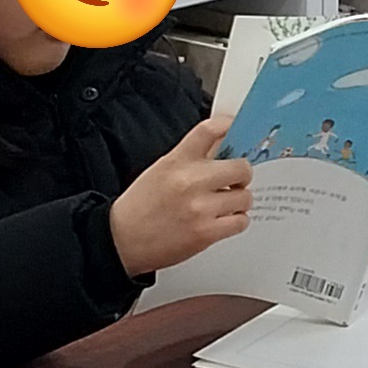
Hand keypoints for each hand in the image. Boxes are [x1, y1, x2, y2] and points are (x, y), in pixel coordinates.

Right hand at [109, 120, 251, 275]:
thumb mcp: (161, 171)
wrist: (122, 240)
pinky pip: (240, 221)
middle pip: (241, 167)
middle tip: (236, 181)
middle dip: (242, 175)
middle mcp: (190, 181)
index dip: (229, 127)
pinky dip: (236, 221)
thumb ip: (190, 159)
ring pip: (245, 197)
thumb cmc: (140, 206)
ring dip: (239, 201)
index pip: (209, 131)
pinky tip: (224, 220)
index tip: (237, 131)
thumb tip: (223, 151)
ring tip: (226, 205)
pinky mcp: (205, 233)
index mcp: (176, 161)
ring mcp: (200, 208)